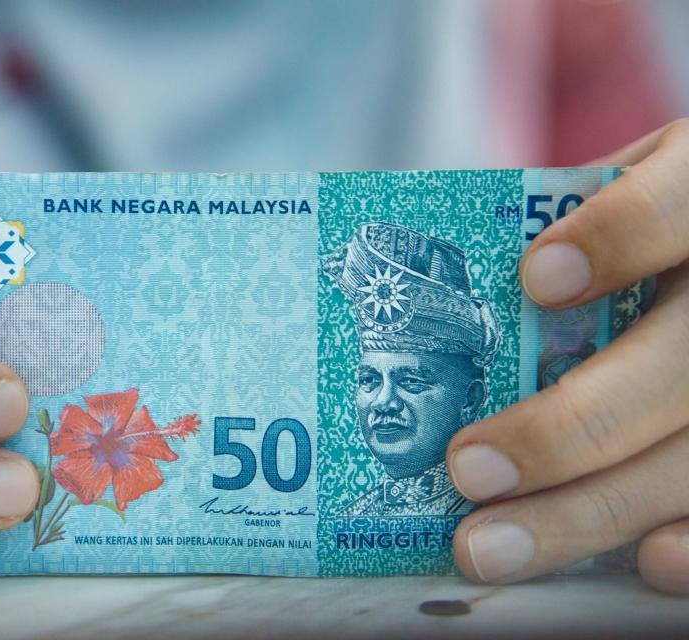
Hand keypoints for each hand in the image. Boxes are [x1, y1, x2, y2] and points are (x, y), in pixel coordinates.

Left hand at [447, 120, 688, 594]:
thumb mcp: (620, 190)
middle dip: (566, 429)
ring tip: (488, 546)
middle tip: (466, 468)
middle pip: (676, 367)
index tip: (536, 277)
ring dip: (590, 512)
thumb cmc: (650, 218)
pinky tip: (639, 562)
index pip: (679, 207)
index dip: (619, 239)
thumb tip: (435, 293)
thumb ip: (558, 224)